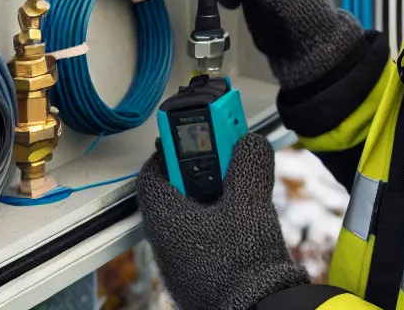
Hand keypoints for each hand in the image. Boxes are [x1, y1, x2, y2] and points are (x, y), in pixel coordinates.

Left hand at [136, 136, 306, 309]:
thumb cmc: (241, 266)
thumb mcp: (250, 200)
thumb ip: (248, 162)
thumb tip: (249, 143)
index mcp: (165, 218)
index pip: (153, 170)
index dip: (174, 147)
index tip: (195, 133)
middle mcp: (168, 239)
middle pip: (177, 188)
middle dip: (203, 166)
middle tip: (227, 154)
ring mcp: (185, 258)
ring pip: (194, 211)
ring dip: (218, 192)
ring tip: (245, 183)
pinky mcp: (204, 270)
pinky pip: (207, 233)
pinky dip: (225, 216)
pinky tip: (250, 216)